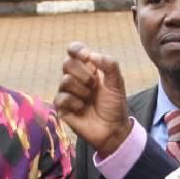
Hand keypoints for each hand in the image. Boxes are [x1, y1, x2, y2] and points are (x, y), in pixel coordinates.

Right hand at [54, 42, 131, 156]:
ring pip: (65, 80)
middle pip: (67, 63)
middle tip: (95, 86)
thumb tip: (92, 55)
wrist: (113, 129)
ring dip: (83, 91)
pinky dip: (75, 103)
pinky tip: (82, 109)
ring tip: (90, 99)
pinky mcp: (61, 107)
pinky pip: (61, 97)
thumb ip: (110, 65)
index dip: (76, 50)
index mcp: (88, 68)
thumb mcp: (117, 83)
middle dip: (84, 74)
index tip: (86, 57)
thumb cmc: (115, 105)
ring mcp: (67, 92)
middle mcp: (75, 78)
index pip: (75, 50)